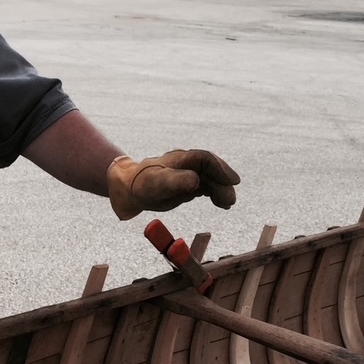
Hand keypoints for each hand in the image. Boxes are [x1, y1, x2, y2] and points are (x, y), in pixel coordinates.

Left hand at [107, 150, 239, 220]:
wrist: (130, 189)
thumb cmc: (142, 184)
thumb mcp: (157, 183)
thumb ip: (175, 181)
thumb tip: (195, 180)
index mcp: (181, 159)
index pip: (206, 159)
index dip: (221, 168)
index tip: (233, 181)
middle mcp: (187, 165)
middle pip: (212, 170)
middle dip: (223, 183)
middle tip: (229, 201)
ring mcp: (188, 174)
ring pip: (211, 180)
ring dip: (221, 190)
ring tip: (227, 204)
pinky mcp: (188, 185)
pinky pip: (207, 187)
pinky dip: (216, 194)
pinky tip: (222, 204)